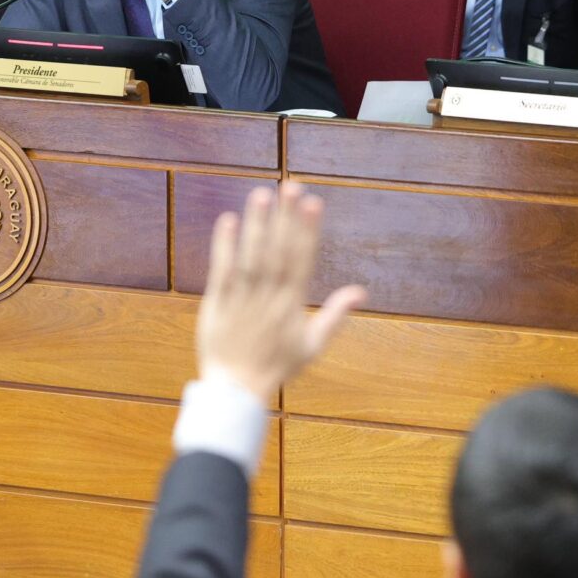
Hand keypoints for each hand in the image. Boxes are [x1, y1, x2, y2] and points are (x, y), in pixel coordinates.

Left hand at [196, 180, 366, 403]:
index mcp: (292, 305)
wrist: (237, 391)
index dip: (308, 230)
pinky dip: (224, 246)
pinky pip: (221, 271)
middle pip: (278, 252)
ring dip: (257, 225)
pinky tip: (228, 220)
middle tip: (291, 186)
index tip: (313, 203)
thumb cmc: (277, 367)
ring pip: (252, 257)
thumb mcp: (312, 345)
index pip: (302, 260)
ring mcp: (241, 300)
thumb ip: (336, 315)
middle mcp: (268, 299)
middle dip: (285, 218)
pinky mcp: (216, 304)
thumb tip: (361, 291)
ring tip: (262, 194)